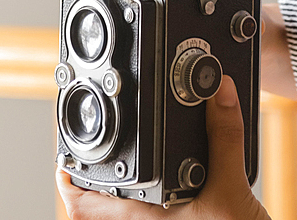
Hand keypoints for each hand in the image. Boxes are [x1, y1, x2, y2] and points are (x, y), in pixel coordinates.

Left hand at [56, 75, 270, 219]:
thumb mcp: (233, 186)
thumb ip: (224, 135)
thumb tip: (220, 89)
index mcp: (145, 219)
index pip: (83, 207)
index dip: (68, 181)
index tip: (63, 157)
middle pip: (93, 211)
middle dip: (87, 182)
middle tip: (86, 152)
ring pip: (117, 214)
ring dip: (111, 192)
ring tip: (115, 162)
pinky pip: (144, 216)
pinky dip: (139, 199)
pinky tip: (155, 181)